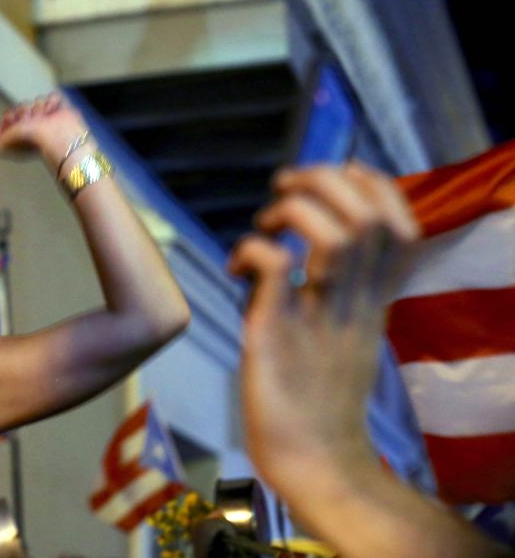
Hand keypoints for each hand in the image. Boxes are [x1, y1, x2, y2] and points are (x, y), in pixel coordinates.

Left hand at [0, 93, 89, 171]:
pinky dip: (52, 102)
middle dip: (23, 112)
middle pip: (22, 107)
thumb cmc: (31, 141)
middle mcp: (34, 127)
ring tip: (43, 119)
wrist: (55, 134)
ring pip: (36, 101)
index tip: (10, 120)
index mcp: (22, 135)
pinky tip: (52, 112)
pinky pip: (53, 97)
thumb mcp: (3, 145)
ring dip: (38, 108)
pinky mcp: (61, 110)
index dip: (8, 117)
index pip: (10, 117)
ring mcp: (48, 118)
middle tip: (28, 121)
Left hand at [227, 163, 418, 490]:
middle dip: (324, 181)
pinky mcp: (276, 333)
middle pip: (366, 218)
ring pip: (330, 235)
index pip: (399, 228)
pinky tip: (235, 267)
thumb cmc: (319, 400)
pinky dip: (250, 250)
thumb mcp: (345, 338)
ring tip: (264, 224)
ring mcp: (318, 317)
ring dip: (290, 210)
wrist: (312, 460)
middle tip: (284, 187)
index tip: (341, 174)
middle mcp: (354, 303)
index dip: (375, 187)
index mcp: (374, 303)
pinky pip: (273, 270)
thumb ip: (340, 295)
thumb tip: (303, 257)